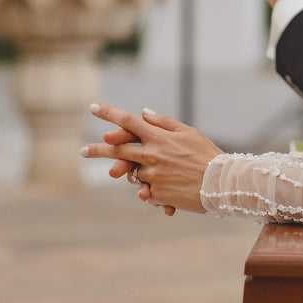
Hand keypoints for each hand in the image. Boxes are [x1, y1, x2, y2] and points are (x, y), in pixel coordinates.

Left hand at [81, 104, 223, 213]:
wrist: (221, 184)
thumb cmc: (207, 155)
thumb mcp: (189, 133)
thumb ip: (164, 122)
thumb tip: (144, 113)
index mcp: (159, 138)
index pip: (129, 121)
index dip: (109, 113)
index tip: (93, 107)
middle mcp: (151, 156)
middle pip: (117, 150)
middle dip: (97, 150)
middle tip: (82, 151)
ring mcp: (152, 176)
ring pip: (136, 175)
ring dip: (145, 177)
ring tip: (169, 180)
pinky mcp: (155, 195)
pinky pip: (147, 193)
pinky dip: (156, 192)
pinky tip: (173, 194)